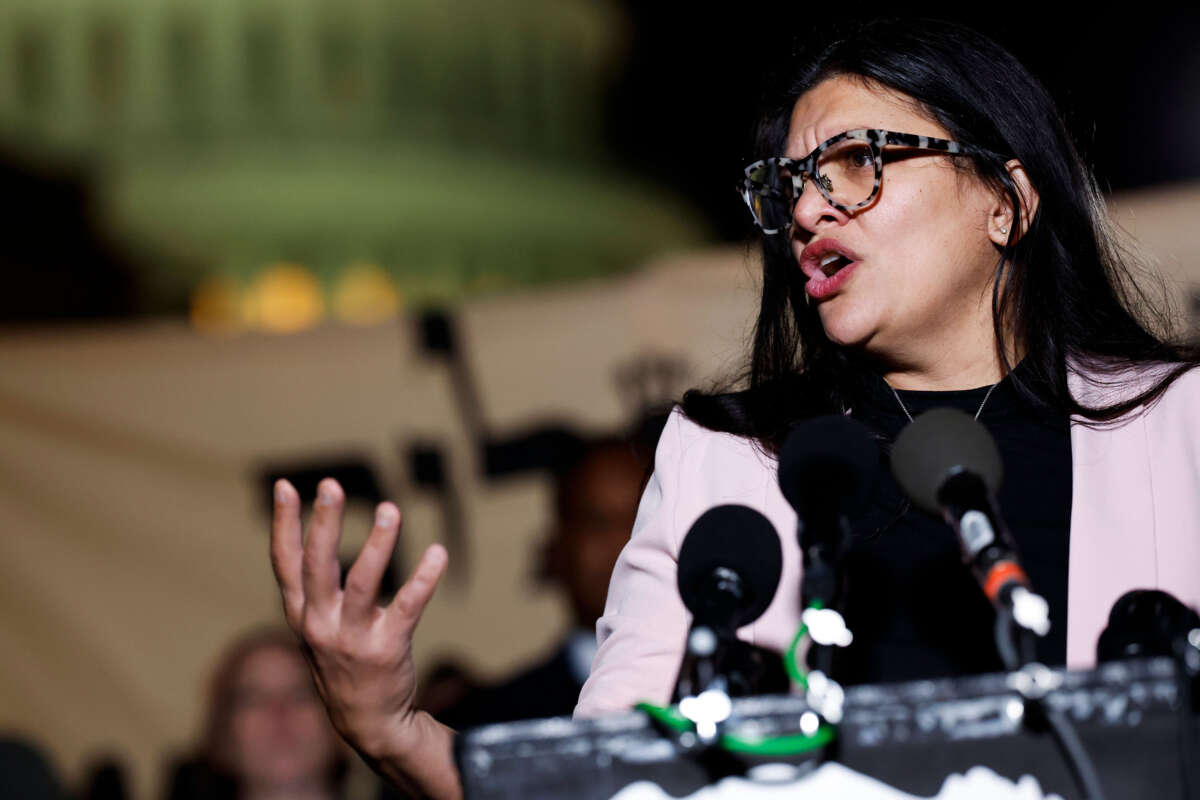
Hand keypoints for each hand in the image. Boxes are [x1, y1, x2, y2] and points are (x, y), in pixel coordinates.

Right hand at [270, 477, 460, 797]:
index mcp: (302, 614)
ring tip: (390, 509)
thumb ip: (313, 587)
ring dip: (377, 545)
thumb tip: (315, 531)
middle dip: (324, 523)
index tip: (285, 486)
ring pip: (362, 584)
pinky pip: (409, 607)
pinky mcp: (388, 648)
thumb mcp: (316, 626)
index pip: (286, 563)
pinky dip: (424, 578)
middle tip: (332, 485)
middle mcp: (321, 624)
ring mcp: (353, 638)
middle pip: (318, 566)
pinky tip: (438, 554)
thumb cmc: (343, 661)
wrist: (368, 723)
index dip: (284, 524)